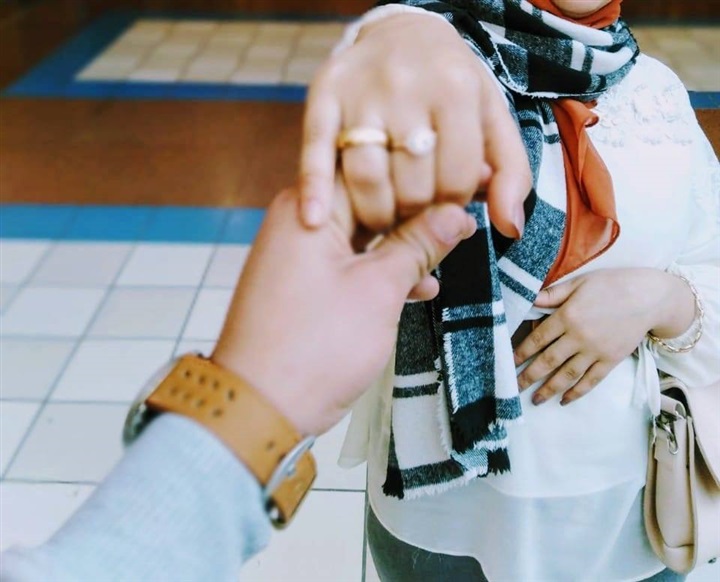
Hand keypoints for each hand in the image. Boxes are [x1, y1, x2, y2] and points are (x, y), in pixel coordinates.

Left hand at [212, 188, 475, 434]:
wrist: (259, 406)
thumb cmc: (315, 346)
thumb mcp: (379, 290)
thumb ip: (420, 244)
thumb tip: (458, 215)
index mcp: (310, 206)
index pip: (378, 168)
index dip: (428, 173)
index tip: (473, 178)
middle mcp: (301, 219)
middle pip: (373, 199)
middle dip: (421, 210)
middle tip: (469, 211)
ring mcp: (300, 253)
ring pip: (365, 234)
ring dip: (407, 246)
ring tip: (453, 251)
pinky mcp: (304, 284)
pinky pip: (351, 264)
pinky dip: (382, 272)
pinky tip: (421, 286)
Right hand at [298, 13, 529, 237]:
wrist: (403, 31)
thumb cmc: (453, 86)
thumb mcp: (492, 119)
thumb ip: (511, 172)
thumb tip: (511, 228)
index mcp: (456, 89)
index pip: (455, 180)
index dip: (452, 207)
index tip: (444, 207)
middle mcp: (407, 85)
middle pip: (411, 184)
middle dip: (414, 215)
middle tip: (412, 219)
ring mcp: (361, 91)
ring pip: (366, 176)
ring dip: (375, 215)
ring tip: (382, 221)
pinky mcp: (323, 95)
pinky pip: (315, 150)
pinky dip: (314, 189)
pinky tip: (313, 220)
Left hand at [514, 269, 695, 405]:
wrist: (650, 297)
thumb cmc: (611, 285)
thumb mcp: (579, 283)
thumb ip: (552, 294)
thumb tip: (528, 299)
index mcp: (567, 316)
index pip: (537, 339)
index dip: (521, 353)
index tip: (508, 363)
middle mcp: (579, 336)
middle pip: (548, 361)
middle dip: (528, 376)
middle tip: (513, 388)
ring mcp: (596, 351)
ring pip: (567, 375)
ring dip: (549, 389)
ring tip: (535, 399)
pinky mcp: (611, 360)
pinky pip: (591, 380)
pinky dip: (577, 392)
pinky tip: (564, 400)